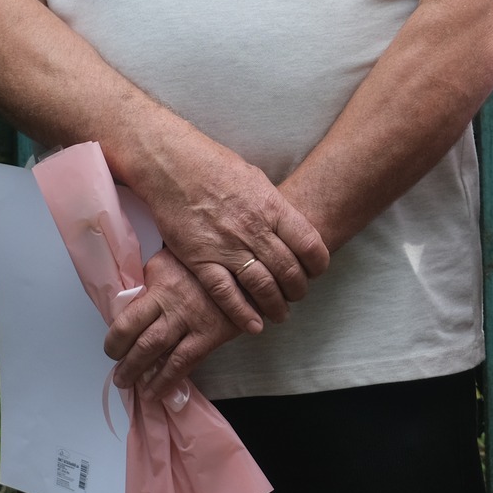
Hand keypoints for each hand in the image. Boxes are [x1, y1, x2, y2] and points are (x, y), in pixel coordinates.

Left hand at [105, 248, 240, 400]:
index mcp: (159, 282)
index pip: (126, 318)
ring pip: (156, 352)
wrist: (247, 266)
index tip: (112, 348)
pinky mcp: (211, 334)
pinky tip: (156, 392)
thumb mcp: (171, 260)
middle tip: (118, 372)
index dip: (114, 339)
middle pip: (138, 339)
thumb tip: (129, 304)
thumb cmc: (205, 261)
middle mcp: (172, 302)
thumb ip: (150, 280)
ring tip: (129, 383)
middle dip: (123, 360)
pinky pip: (184, 363)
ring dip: (139, 373)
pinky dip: (167, 380)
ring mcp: (192, 320)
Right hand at [128, 133, 330, 333]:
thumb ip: (274, 208)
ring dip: (275, 305)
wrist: (174, 166)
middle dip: (299, 289)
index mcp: (272, 207)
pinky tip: (253, 325)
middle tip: (298, 295)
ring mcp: (227, 247)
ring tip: (280, 314)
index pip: (309, 244)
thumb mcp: (256, 180)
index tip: (317, 271)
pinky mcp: (200, 260)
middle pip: (289, 269)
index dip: (318, 264)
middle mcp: (254, 229)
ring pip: (262, 286)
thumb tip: (291, 227)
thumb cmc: (215, 167)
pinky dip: (242, 313)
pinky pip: (226, 294)